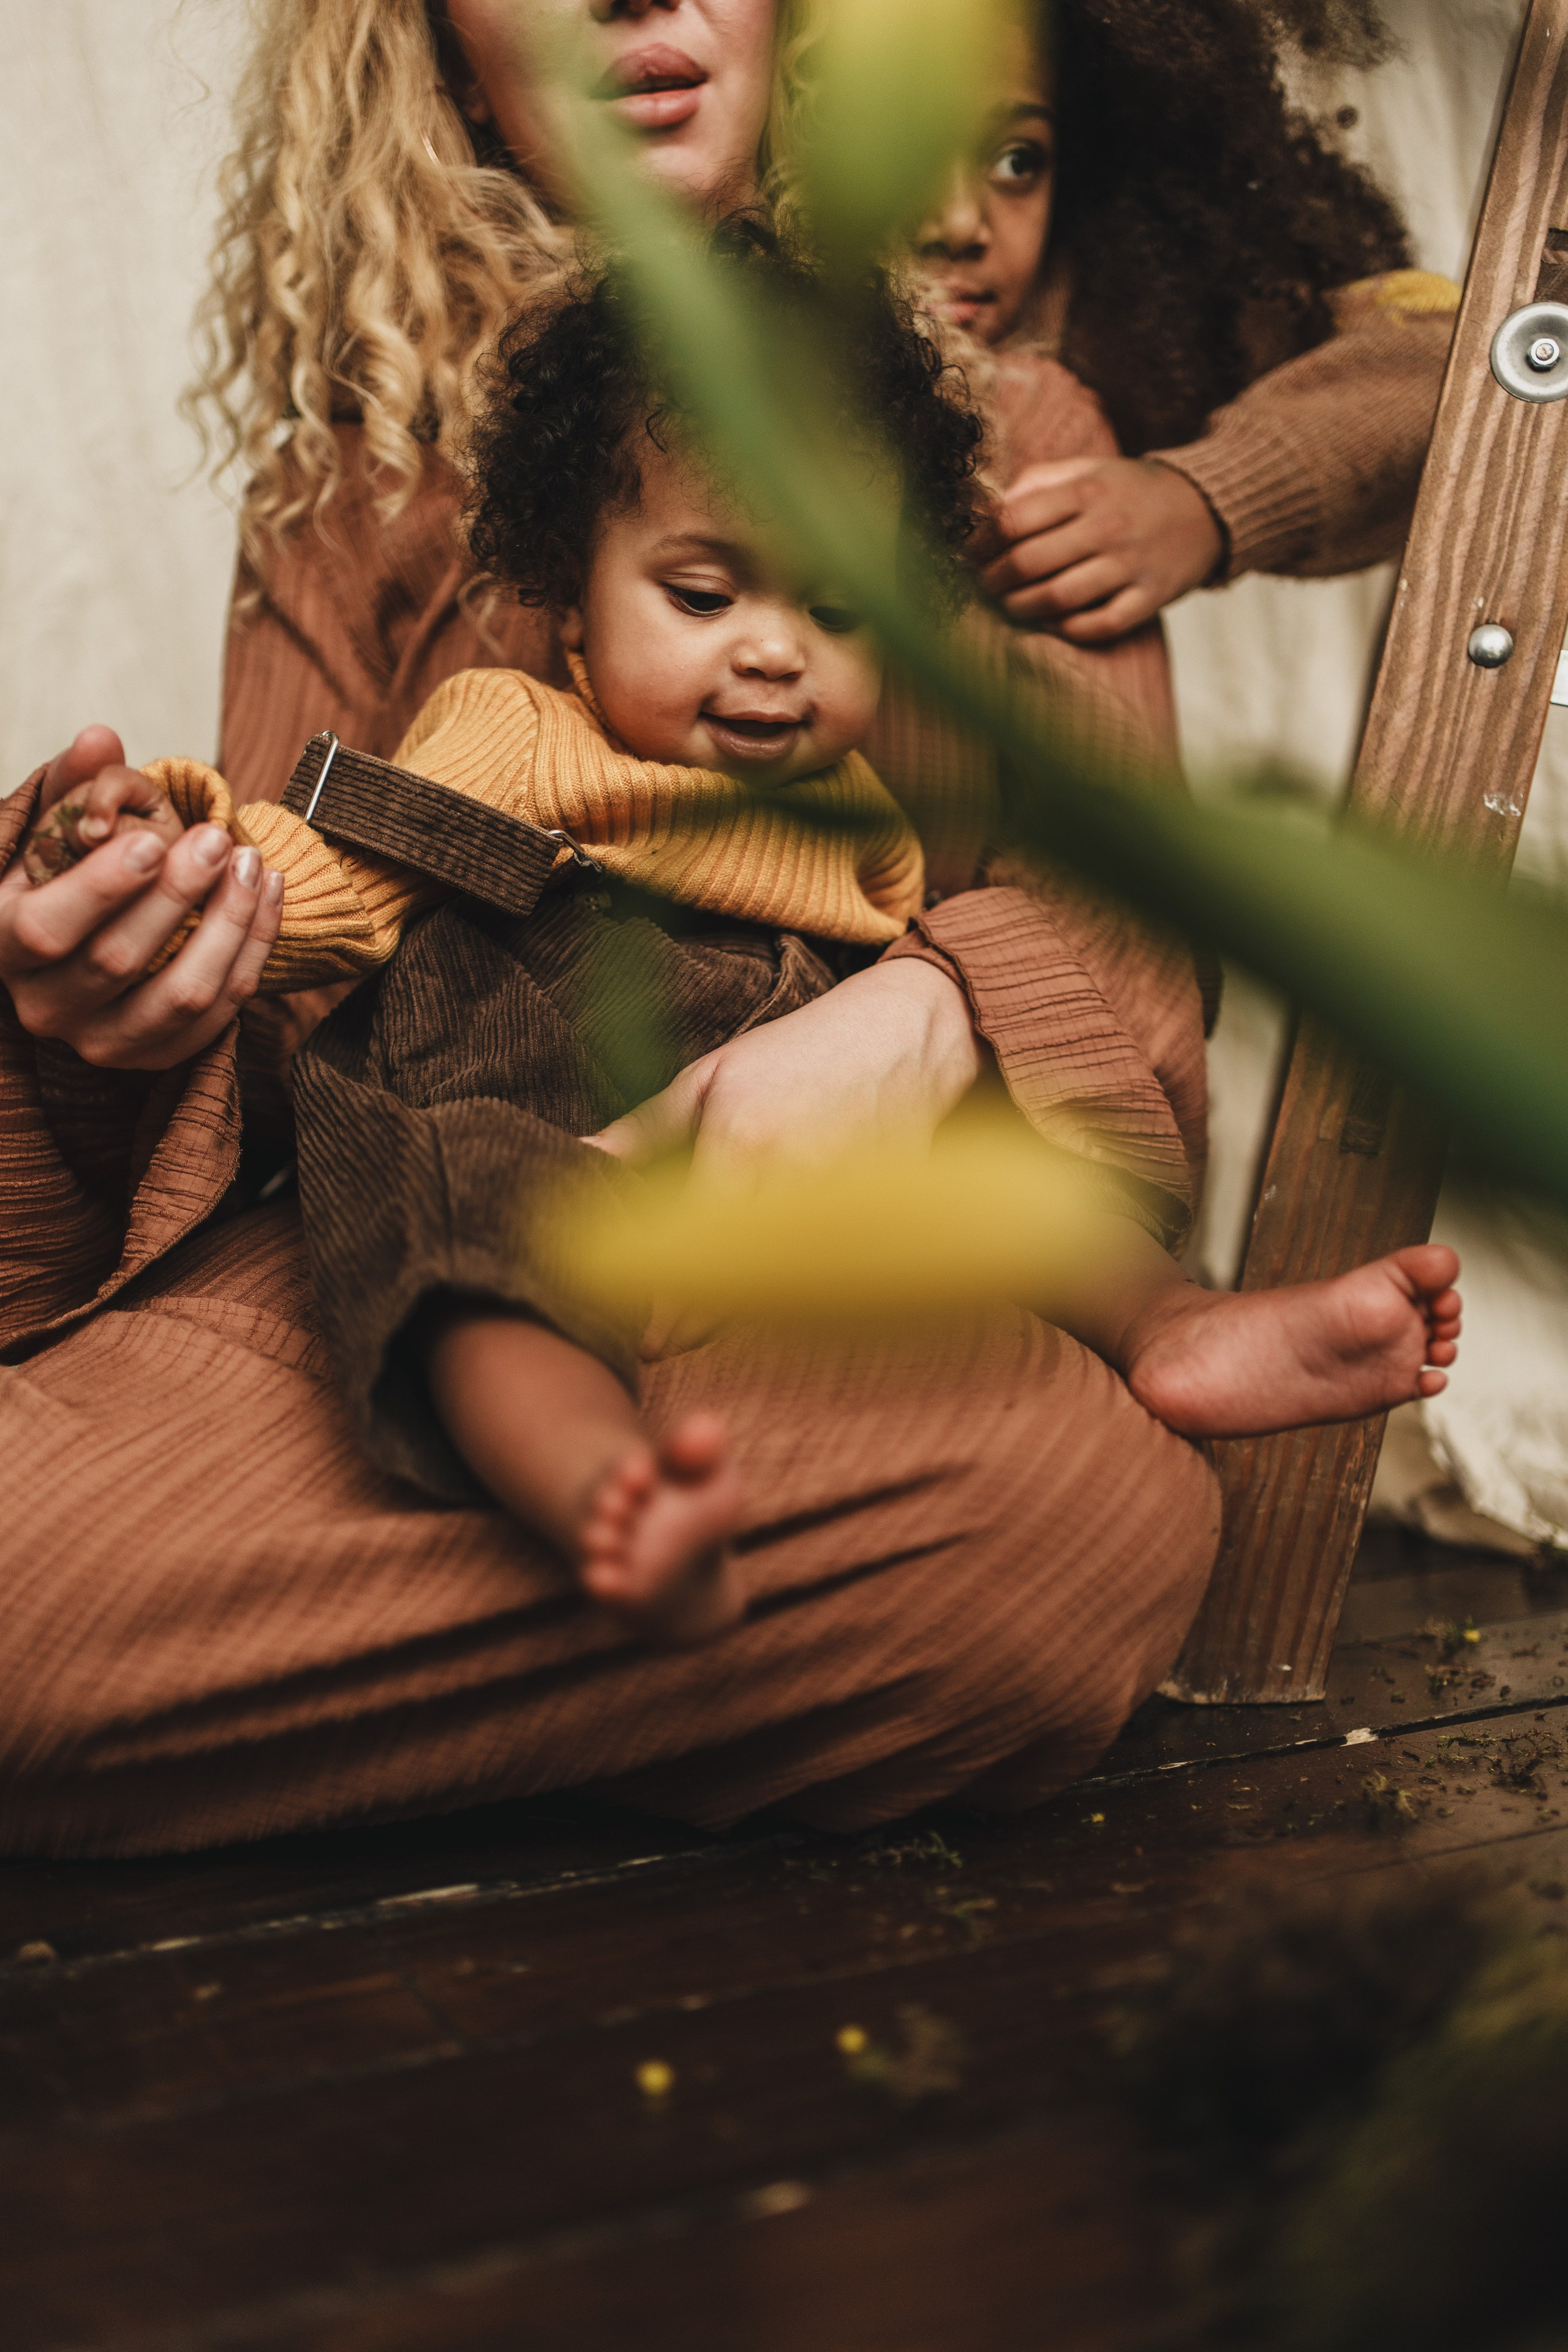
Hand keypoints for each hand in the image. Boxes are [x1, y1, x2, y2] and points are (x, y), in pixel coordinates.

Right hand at [0, 726, 282, 1069]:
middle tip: (217, 839)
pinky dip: (253, 951)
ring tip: (251, 862)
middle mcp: (45, 1005)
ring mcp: (102, 1041)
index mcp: (3, 945)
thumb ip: (74, 782)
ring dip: (228, 925)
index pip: (43, 930)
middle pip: (117, 960)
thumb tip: (101, 739)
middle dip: (177, 894)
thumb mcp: (55, 830)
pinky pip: (220, 1014)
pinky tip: (266, 893)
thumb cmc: (66, 877)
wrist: (89, 946)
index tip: (151, 841)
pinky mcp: (156, 1056)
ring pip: (181, 995)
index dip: (101, 889)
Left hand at [585, 956, 983, 1350]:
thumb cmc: (796, 1053)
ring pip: (788, 1286)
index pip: (698, 1242)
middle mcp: (795, 1177)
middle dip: (696, 1323)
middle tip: (656, 1344)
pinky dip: (796, 1295)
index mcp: (743, 1141)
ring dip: (741, 1314)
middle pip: (742, 1279)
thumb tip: (577, 1158)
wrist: (906, 1035)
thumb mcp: (707, 1078)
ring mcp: (846, 1200)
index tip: (642, 1335)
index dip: (669, 1299)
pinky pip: (832, 1274)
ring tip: (695, 1328)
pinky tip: (765, 1299)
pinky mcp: (883, 1212)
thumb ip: (643, 1130)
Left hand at [979, 456, 1223, 642]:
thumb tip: (991, 508)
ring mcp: (1130, 565)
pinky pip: (1101, 625)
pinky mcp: (1150, 597)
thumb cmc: (1131, 491)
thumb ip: (1040, 481)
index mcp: (1086, 490)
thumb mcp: (1090, 469)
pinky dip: (1069, 630)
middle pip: (1030, 562)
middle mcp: (1107, 527)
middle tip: (980, 586)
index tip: (967, 554)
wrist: (1207, 508)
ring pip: (1059, 598)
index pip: (1015, 519)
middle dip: (994, 580)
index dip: (981, 542)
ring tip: (1007, 606)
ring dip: (1022, 608)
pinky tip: (1051, 624)